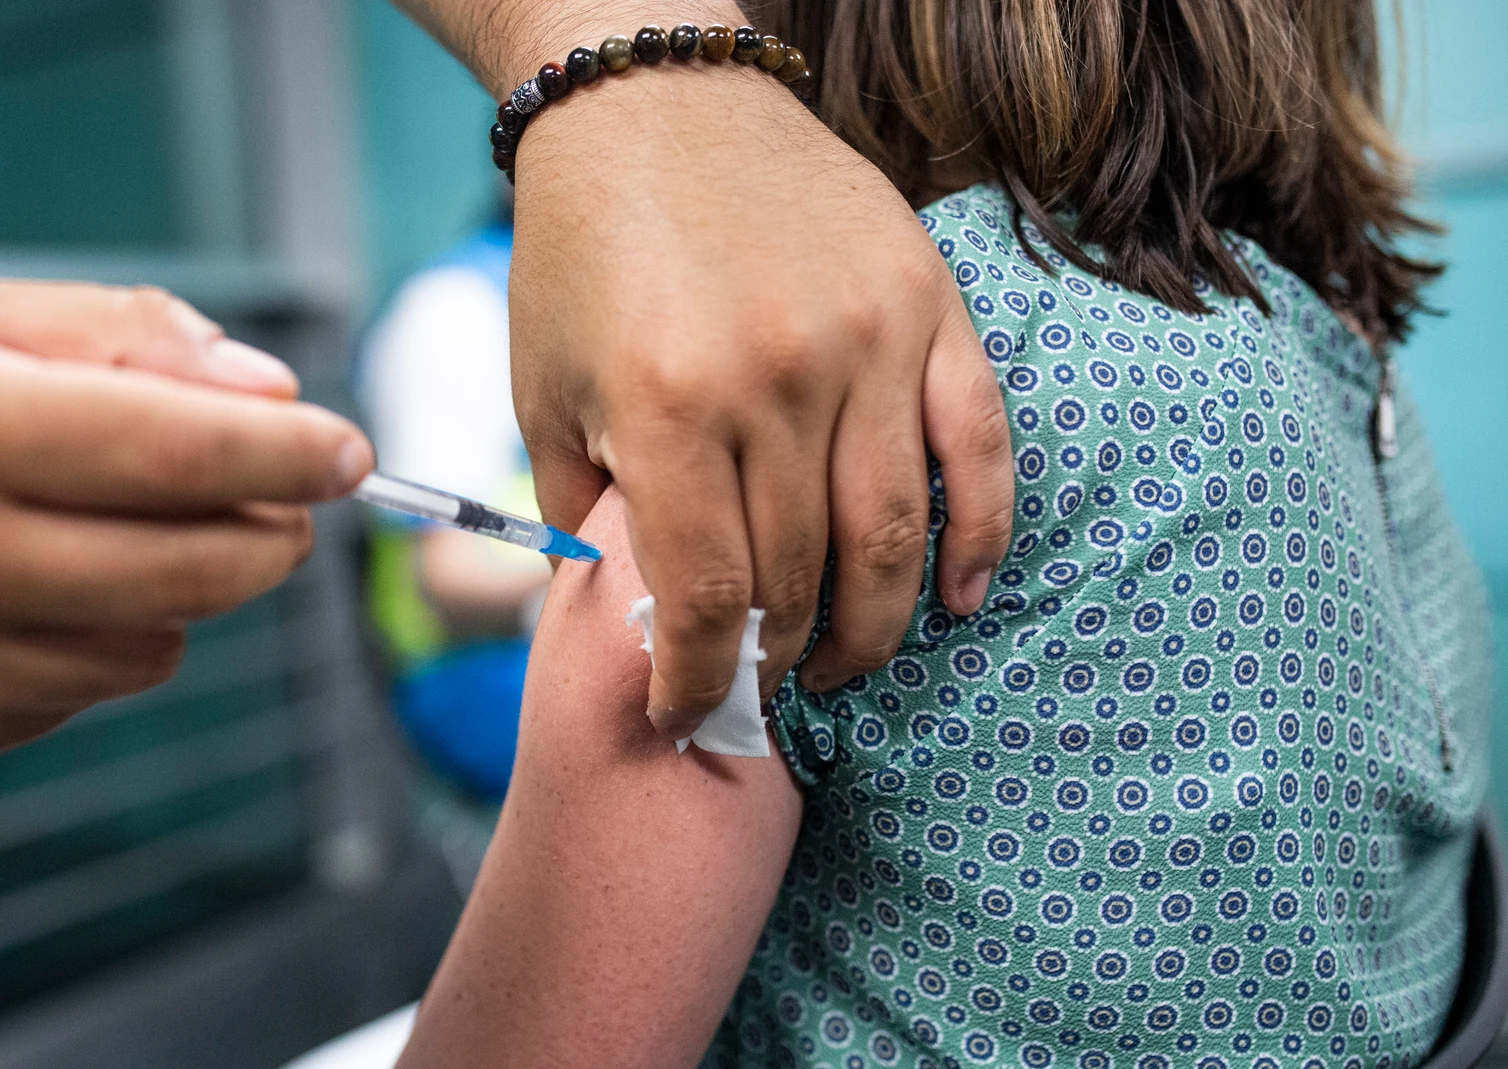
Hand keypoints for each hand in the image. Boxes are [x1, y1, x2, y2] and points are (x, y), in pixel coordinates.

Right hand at [0, 282, 372, 768]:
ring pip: (151, 646)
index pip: (180, 446)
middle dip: (269, 533)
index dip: (291, 453)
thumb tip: (271, 396)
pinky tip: (36, 591)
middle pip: (193, 567)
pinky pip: (79, 698)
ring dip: (177, 590)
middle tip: (273, 501)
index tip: (348, 452)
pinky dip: (97, 644)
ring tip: (112, 533)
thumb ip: (125, 338)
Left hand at [504, 30, 1013, 733]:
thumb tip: (625, 620)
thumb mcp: (545, 390)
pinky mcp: (927, 303)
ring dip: (872, 628)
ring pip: (892, 533)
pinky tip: (959, 599)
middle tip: (762, 690)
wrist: (652, 102)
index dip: (695, 679)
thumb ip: (584, 515)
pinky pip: (978, 444)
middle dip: (775, 659)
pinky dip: (979, 534)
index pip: (702, 595)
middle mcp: (775, 379)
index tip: (685, 715)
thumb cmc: (582, 253)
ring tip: (842, 669)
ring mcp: (865, 340)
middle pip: (799, 576)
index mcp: (668, 406)